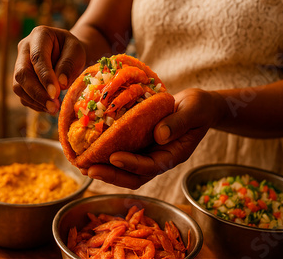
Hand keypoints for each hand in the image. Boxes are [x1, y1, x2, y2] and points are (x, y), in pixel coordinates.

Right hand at [13, 26, 85, 113]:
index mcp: (39, 35)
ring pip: (19, 86)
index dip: (44, 77)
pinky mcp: (21, 79)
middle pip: (22, 74)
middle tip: (53, 107)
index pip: (37, 58)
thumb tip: (60, 84)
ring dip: (35, 101)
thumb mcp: (77, 52)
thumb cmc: (72, 50)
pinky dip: (35, 104)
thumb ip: (68, 64)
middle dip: (37, 93)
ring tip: (54, 109)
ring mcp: (19, 64)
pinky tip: (49, 107)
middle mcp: (24, 48)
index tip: (55, 93)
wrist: (67, 54)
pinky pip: (23, 95)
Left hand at [85, 88, 224, 188]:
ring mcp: (148, 153)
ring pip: (125, 170)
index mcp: (173, 154)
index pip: (151, 166)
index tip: (114, 157)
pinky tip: (89, 150)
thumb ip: (179, 122)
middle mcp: (158, 158)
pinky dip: (105, 155)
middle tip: (89, 169)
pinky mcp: (139, 144)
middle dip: (111, 175)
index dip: (132, 164)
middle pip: (134, 176)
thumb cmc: (199, 107)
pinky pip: (122, 153)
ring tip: (83, 165)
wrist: (197, 106)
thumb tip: (159, 135)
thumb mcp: (194, 110)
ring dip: (104, 170)